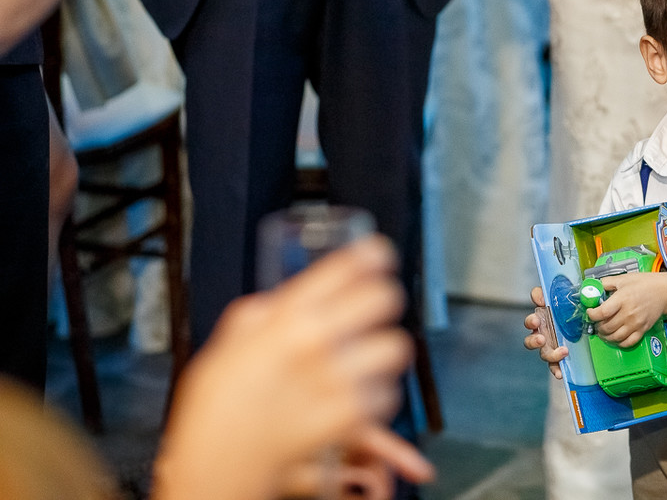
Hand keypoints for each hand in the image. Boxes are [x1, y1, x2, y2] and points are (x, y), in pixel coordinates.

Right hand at [154, 235, 419, 499]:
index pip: (347, 266)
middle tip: (374, 310)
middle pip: (384, 297)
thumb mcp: (230, 342)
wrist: (216, 466)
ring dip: (383, 353)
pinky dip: (376, 396)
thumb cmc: (216, 408)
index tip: (378, 255)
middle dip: (382, 301)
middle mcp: (315, 341)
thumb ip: (264, 314)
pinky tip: (355, 397)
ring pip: (395, 345)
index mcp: (285, 317)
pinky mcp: (351, 415)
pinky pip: (388, 392)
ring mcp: (336, 378)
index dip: (370, 255)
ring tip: (365, 360)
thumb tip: (284, 300)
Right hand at [524, 286, 567, 378]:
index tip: (536, 320)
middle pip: (531, 341)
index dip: (531, 321)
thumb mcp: (556, 297)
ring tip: (562, 352)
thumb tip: (539, 296)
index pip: (530, 321)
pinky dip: (556, 370)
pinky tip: (561, 373)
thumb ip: (544, 294)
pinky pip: (555, 366)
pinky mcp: (558, 357)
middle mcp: (542, 334)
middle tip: (542, 338)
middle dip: (534, 341)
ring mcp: (549, 347)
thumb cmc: (565, 307)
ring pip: (543, 354)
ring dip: (550, 355)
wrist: (580, 318)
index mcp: (540, 320)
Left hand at [588, 272, 666, 348]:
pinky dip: (619, 342)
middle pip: (606, 327)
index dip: (592, 314)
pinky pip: (628, 342)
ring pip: (615, 337)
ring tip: (603, 331)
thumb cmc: (644, 284)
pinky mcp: (642, 330)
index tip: (590, 312)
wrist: (664, 292)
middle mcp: (628, 313)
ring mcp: (636, 324)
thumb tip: (593, 287)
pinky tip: (615, 337)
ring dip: (605, 336)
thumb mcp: (623, 278)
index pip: (601, 312)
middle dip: (598, 326)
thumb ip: (606, 283)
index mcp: (622, 299)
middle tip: (596, 322)